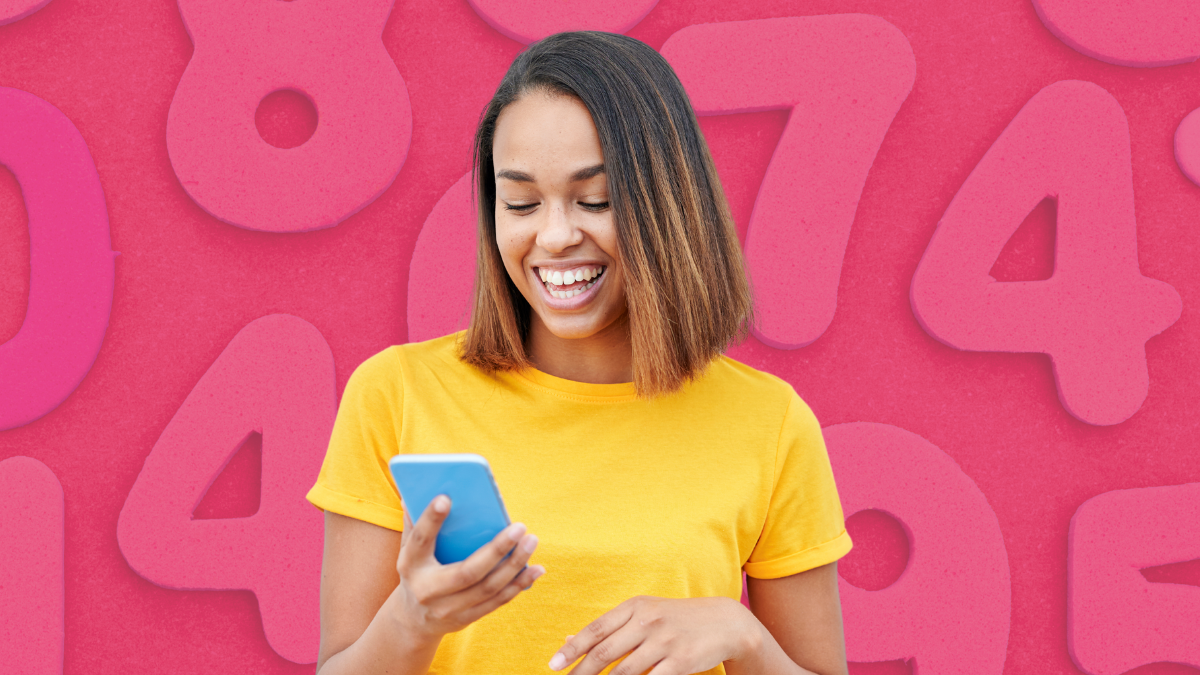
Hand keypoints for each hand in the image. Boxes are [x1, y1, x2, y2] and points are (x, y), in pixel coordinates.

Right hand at [391, 495, 544, 640]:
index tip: (446, 498)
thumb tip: (425, 488)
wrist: (413, 619)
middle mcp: (427, 590)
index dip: (432, 520)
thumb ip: (416, 521)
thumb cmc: (417, 569)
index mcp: (410, 564)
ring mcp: (448, 609)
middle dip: (496, 550)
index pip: (421, 540)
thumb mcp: (409, 547)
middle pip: (467, 572)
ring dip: (515, 566)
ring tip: (531, 541)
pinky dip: (519, 585)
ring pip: (487, 589)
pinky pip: (496, 602)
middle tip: (520, 526)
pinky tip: (536, 569)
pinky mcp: (466, 619)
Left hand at [549, 596, 761, 674]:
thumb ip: (609, 628)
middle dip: (581, 673)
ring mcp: (664, 641)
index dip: (573, 649)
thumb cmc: (676, 619)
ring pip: (624, 672)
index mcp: (635, 606)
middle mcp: (647, 620)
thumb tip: (569, 641)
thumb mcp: (643, 614)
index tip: (553, 665)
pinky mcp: (680, 661)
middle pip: (605, 653)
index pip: (596, 629)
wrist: (724, 622)